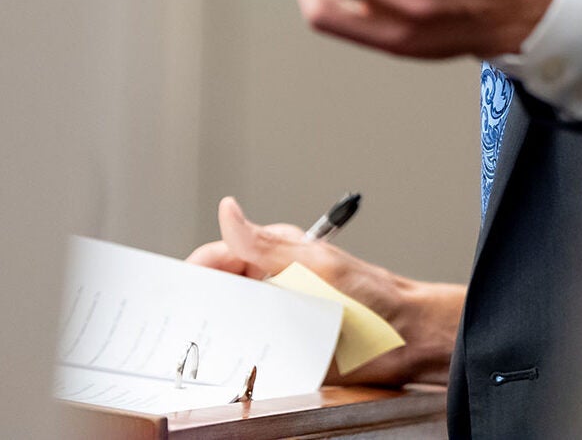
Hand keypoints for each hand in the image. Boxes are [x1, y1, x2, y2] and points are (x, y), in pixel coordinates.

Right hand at [186, 196, 463, 384]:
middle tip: (175, 329)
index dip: (194, 272)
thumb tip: (229, 210)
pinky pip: (248, 355)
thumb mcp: (317, 267)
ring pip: (227, 326)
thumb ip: (268, 246)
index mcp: (275, 256)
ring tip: (193, 353)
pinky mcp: (283, 351)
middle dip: (196, 307)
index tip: (174, 291)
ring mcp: (276, 319)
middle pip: (218, 294)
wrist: (407, 339)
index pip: (219, 257)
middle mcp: (271, 285)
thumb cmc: (373, 297)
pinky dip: (234, 361)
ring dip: (212, 337)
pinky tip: (224, 371)